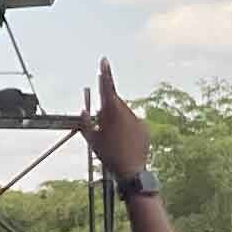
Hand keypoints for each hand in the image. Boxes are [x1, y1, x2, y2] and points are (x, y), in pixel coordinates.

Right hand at [86, 59, 150, 174]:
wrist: (132, 171)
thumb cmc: (108, 154)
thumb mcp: (90, 137)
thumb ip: (86, 120)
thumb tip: (86, 109)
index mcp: (112, 112)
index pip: (107, 87)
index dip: (105, 72)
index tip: (104, 60)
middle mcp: (127, 113)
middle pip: (113, 102)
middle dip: (106, 109)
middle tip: (102, 127)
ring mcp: (138, 120)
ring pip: (122, 112)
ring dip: (115, 120)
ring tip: (113, 139)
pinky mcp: (145, 128)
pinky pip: (132, 122)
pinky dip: (125, 127)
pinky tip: (123, 143)